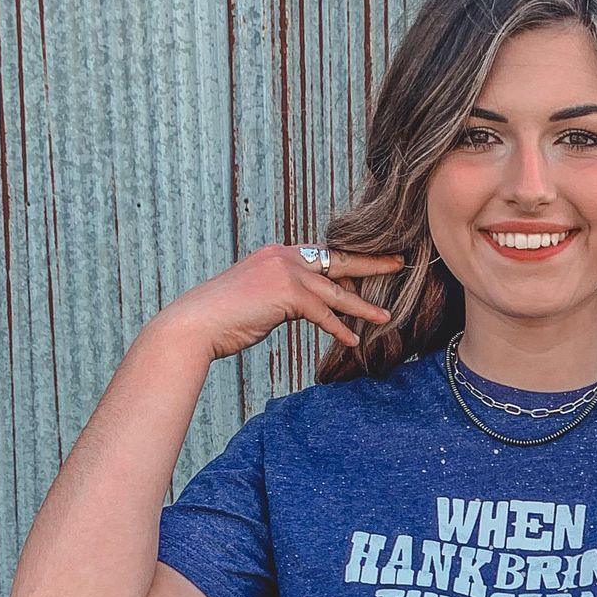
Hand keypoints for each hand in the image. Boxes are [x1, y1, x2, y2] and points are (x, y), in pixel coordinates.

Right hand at [155, 243, 406, 362]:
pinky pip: (323, 313)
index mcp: (278, 254)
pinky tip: (353, 342)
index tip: (374, 262)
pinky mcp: (287, 294)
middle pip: (339, 260)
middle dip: (372, 263)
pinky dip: (340, 329)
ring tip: (387, 317)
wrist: (196, 324)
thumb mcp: (259, 299)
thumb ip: (285, 296)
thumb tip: (307, 306)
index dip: (350, 261)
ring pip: (336, 291)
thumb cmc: (223, 317)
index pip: (323, 255)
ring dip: (364, 307)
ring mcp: (285, 272)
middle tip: (400, 263)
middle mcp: (284, 256)